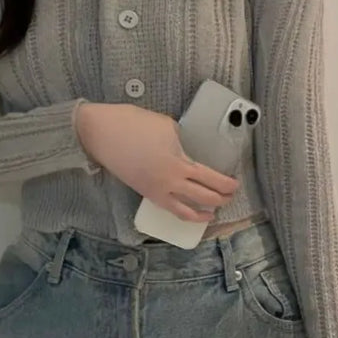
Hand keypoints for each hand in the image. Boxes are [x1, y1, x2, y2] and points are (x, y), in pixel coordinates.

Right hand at [75, 102, 239, 220]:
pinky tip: (190, 213)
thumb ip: (182, 141)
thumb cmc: (134, 124)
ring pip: (187, 210)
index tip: (235, 184)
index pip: (212, 179)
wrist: (102, 134)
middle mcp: (171, 182)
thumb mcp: (168, 126)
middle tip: (230, 195)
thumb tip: (189, 150)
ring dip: (204, 212)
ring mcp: (157, 191)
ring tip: (213, 211)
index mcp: (179, 163)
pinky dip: (184, 214)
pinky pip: (170, 209)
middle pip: (204, 197)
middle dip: (221, 199)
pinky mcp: (146, 194)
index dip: (227, 184)